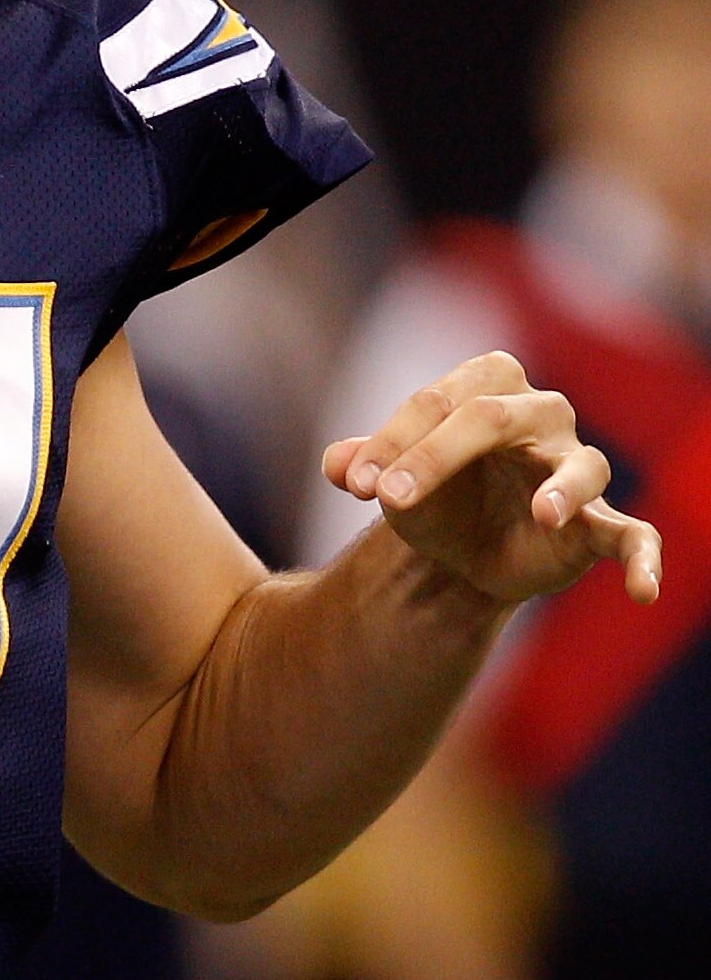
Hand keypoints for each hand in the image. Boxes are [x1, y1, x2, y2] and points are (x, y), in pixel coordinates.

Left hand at [323, 348, 660, 609]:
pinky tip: (642, 591)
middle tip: (390, 496)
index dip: (393, 441)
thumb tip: (335, 464)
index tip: (355, 485)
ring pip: (582, 466)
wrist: (461, 553)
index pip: (438, 402)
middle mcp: (541, 414)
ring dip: (566, 488)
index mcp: (487, 387)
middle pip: (494, 418)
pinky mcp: (598, 523)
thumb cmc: (434, 495)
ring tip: (544, 513)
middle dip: (436, 455)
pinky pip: (633, 535)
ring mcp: (576, 467)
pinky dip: (643, 558)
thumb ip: (364, 465)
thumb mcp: (391, 481)